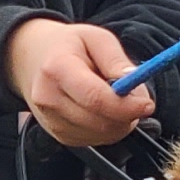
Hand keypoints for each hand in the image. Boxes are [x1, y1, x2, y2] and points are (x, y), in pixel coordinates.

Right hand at [4, 15, 157, 147]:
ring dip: (120, 123)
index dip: (126, 106)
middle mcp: (48, 98)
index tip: (147, 105)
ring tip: (117, 100)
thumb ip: (116, 60)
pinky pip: (94, 141)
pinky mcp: (58, 135)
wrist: (32, 60)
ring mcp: (50, 120)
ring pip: (100, 135)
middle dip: (127, 116)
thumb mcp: (96, 38)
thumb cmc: (68, 46)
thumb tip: (133, 81)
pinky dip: (108, 130)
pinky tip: (104, 111)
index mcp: (57, 69)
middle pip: (99, 122)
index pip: (95, 98)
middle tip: (137, 100)